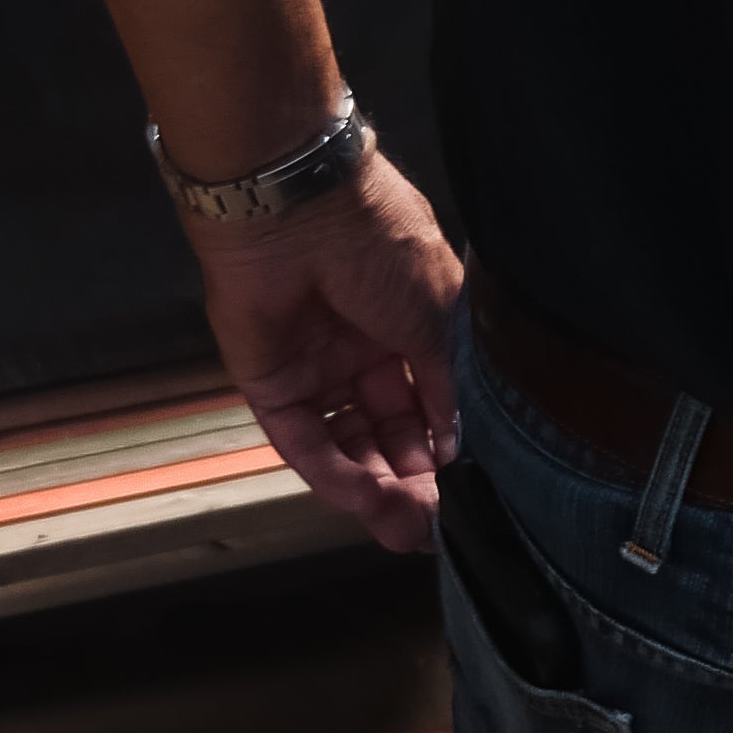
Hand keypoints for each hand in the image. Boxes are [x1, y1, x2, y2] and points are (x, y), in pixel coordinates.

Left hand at [188, 148, 463, 550]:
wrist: (298, 208)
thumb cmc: (379, 242)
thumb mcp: (436, 316)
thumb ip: (442, 387)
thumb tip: (455, 441)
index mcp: (405, 328)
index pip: (426, 405)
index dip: (444, 450)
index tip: (463, 493)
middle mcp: (359, 353)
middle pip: (387, 433)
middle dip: (412, 479)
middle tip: (434, 524)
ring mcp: (312, 370)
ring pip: (347, 445)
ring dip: (376, 485)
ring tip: (405, 523)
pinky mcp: (268, 384)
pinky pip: (302, 439)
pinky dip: (332, 472)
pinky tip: (365, 496)